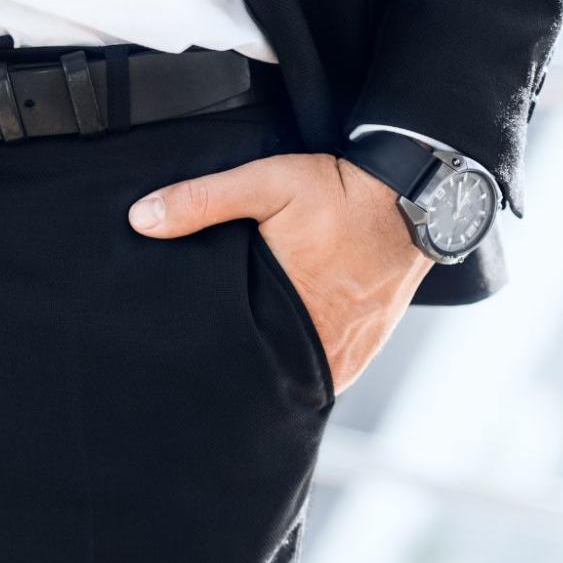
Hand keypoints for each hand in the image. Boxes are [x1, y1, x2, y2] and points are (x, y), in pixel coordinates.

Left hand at [127, 152, 431, 392]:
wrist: (422, 191)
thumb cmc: (344, 191)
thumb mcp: (268, 182)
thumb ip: (203, 200)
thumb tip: (141, 219)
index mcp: (299, 317)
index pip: (245, 367)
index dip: (213, 369)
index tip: (183, 366)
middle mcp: (330, 346)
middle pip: (272, 379)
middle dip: (240, 375)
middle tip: (201, 368)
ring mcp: (355, 350)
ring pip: (300, 378)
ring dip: (274, 372)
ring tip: (236, 362)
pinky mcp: (369, 344)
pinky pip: (327, 369)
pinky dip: (303, 365)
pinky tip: (276, 355)